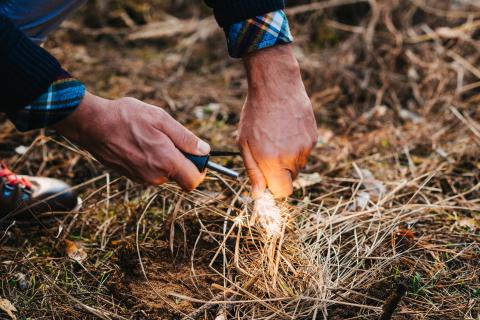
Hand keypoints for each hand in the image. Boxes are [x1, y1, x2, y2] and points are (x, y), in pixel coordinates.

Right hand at [53, 92, 210, 189]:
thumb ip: (185, 138)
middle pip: (181, 176)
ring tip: (150, 137)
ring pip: (166, 173)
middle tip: (170, 138)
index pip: (194, 181)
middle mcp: (155, 176)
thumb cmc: (126, 117)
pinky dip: (152, 160)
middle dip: (182, 161)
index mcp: (166, 162)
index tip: (196, 155)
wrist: (93, 125)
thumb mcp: (161, 119)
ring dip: (166, 158)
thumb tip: (204, 151)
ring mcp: (142, 178)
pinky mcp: (132, 176)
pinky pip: (152, 171)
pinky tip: (140, 143)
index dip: (200, 169)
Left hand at [238, 45, 316, 197]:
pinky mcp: (313, 137)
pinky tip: (286, 129)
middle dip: (280, 172)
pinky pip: (304, 151)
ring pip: (298, 165)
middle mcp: (292, 157)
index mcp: (272, 161)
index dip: (274, 188)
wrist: (276, 86)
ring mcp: (305, 147)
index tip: (267, 179)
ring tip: (277, 137)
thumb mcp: (244, 144)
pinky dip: (296, 146)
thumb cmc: (255, 114)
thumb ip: (253, 171)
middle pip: (290, 180)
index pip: (282, 192)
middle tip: (268, 152)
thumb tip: (258, 194)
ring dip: (288, 158)